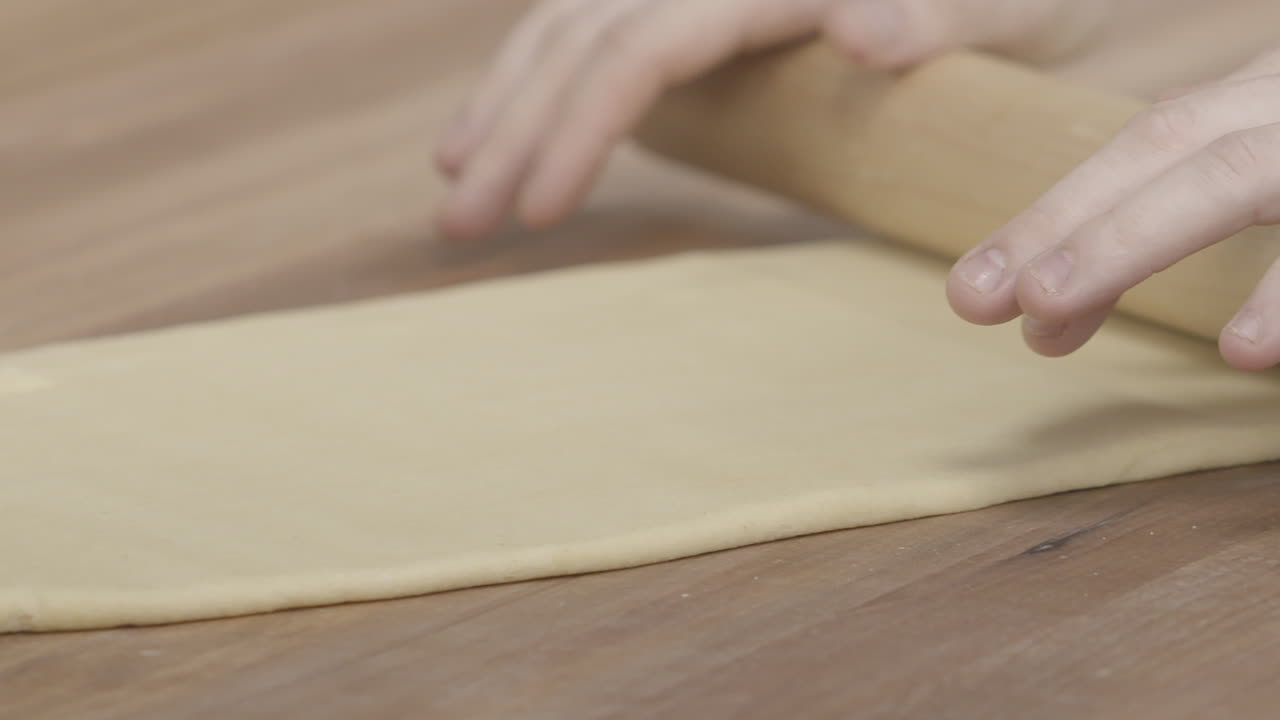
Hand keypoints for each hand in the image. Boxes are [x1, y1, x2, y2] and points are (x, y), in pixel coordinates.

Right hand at [434, 0, 1095, 240]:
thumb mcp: (1016, 4)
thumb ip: (941, 10)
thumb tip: (868, 35)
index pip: (642, 46)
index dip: (579, 128)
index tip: (534, 213)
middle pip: (585, 37)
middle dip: (513, 132)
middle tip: (457, 227)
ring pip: (574, 25)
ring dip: (508, 102)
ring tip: (453, 177)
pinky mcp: (714, 2)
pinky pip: (603, 27)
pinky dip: (545, 74)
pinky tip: (508, 114)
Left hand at [947, 47, 1279, 370]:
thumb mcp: (1237, 193)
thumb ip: (1137, 255)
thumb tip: (1041, 328)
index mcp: (1250, 103)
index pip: (1138, 146)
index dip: (1051, 216)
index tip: (974, 289)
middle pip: (1167, 144)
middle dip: (1065, 223)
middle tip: (977, 297)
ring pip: (1238, 173)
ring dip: (1132, 239)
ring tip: (1047, 305)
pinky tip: (1245, 349)